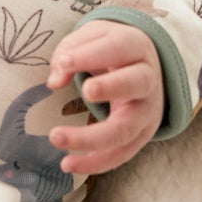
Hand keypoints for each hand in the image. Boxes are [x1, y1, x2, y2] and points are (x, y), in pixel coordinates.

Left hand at [45, 20, 163, 174]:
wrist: (144, 66)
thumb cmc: (110, 49)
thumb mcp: (92, 37)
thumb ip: (70, 51)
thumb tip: (54, 82)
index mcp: (135, 46)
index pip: (117, 48)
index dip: (91, 55)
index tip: (65, 62)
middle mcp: (147, 79)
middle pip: (135, 84)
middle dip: (111, 88)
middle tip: (86, 91)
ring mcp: (147, 110)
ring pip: (126, 128)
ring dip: (91, 138)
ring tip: (56, 137)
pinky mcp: (142, 135)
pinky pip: (121, 154)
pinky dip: (96, 163)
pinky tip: (68, 164)